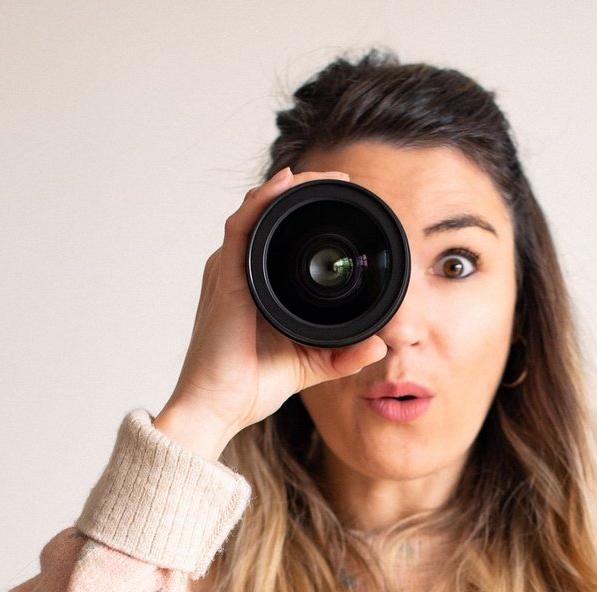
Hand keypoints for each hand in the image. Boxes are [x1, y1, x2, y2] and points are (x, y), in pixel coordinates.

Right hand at [157, 166, 388, 452]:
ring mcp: (229, 270)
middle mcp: (239, 271)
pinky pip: (242, 224)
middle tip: (341, 183)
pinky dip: (264, 200)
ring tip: (324, 179)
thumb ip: (343, 356)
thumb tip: (379, 345)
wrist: (217, 408)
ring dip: (290, 188)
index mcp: (256, 285)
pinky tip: (287, 185)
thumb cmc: (249, 388)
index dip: (308, 213)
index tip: (344, 205)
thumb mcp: (309, 365)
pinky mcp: (224, 277)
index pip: (280, 236)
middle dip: (304, 191)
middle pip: (269, 213)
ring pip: (257, 209)